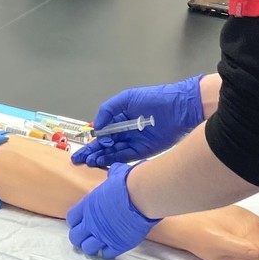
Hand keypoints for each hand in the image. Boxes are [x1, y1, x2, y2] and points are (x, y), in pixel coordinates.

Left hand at [67, 163, 161, 258]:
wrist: (142, 197)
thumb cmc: (129, 184)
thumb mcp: (116, 175)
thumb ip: (112, 175)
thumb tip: (115, 171)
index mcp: (88, 205)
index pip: (72, 219)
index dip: (76, 221)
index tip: (81, 221)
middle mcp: (92, 222)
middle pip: (75, 237)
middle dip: (79, 237)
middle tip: (86, 236)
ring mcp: (103, 235)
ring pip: (88, 248)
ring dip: (91, 246)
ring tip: (97, 244)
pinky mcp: (117, 244)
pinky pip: (106, 254)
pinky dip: (107, 252)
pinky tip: (111, 246)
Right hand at [71, 75, 204, 167]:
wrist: (180, 108)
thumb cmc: (154, 99)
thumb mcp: (127, 98)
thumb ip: (109, 109)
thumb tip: (97, 127)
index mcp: (121, 117)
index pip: (104, 131)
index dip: (94, 139)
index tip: (85, 144)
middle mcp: (126, 131)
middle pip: (105, 144)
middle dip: (92, 151)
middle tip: (78, 159)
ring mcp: (134, 142)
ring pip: (113, 152)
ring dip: (100, 156)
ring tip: (88, 161)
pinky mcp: (143, 151)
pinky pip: (125, 156)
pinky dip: (113, 159)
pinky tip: (103, 161)